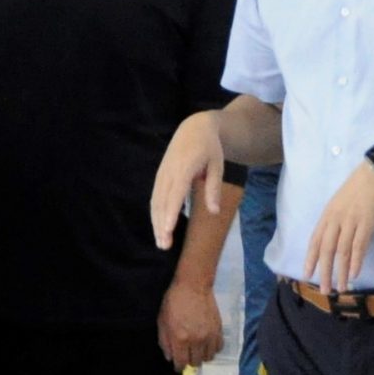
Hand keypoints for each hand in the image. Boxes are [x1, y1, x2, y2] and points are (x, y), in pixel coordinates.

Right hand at [151, 112, 224, 249]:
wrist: (194, 129)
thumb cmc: (210, 149)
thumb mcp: (218, 165)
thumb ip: (213, 188)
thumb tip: (214, 212)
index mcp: (183, 168)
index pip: (175, 194)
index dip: (170, 212)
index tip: (168, 230)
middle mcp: (168, 172)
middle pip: (161, 201)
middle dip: (161, 224)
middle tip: (164, 246)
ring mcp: (162, 174)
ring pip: (155, 202)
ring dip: (156, 222)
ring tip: (161, 242)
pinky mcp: (160, 176)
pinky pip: (155, 198)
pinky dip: (156, 214)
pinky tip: (159, 227)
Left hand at [157, 280, 223, 368]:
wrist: (193, 286)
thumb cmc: (174, 301)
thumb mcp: (162, 320)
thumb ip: (164, 341)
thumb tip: (169, 357)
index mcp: (180, 338)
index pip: (181, 363)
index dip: (178, 366)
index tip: (178, 365)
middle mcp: (196, 341)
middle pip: (195, 362)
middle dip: (189, 360)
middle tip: (187, 353)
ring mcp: (209, 336)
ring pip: (208, 358)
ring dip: (201, 356)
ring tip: (197, 349)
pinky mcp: (219, 331)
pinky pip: (218, 348)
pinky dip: (212, 349)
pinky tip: (207, 343)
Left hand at [302, 166, 373, 292]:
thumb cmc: (362, 185)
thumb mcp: (342, 201)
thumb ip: (337, 218)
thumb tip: (335, 235)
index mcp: (328, 213)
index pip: (315, 240)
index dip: (311, 258)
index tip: (307, 274)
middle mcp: (336, 218)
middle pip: (326, 249)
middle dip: (324, 271)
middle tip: (324, 290)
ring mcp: (351, 220)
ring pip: (341, 251)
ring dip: (341, 272)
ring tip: (341, 288)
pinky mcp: (367, 222)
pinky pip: (359, 245)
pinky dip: (355, 261)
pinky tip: (354, 274)